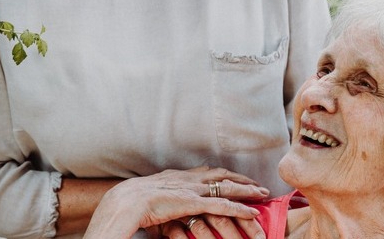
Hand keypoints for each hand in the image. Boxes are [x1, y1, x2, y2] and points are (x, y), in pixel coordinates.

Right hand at [83, 166, 268, 238]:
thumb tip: (168, 210)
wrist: (121, 204)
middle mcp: (185, 179)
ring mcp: (190, 190)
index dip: (222, 174)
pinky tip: (252, 211)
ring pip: (225, 186)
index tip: (235, 177)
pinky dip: (239, 208)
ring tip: (262, 194)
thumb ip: (163, 202)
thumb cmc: (127, 206)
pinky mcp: (192, 203)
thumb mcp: (149, 200)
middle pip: (219, 174)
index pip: (205, 172)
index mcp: (175, 177)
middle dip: (240, 178)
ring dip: (246, 190)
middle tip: (257, 184)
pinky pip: (221, 205)